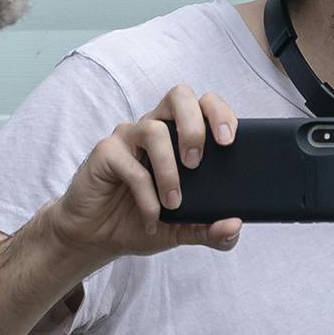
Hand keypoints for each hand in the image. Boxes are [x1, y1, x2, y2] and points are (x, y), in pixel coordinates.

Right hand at [44, 86, 244, 266]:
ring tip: (174, 203)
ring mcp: (129, 138)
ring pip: (155, 130)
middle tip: (198, 162)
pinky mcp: (106, 153)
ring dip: (169, 170)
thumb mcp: (184, 231)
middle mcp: (155, 128)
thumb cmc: (141, 221)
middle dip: (195, 125)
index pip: (204, 105)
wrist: (98, 238)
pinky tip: (151, 217)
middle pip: (179, 96)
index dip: (219, 113)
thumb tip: (235, 227)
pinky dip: (146, 195)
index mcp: (179, 136)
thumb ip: (211, 231)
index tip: (228, 141)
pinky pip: (131, 165)